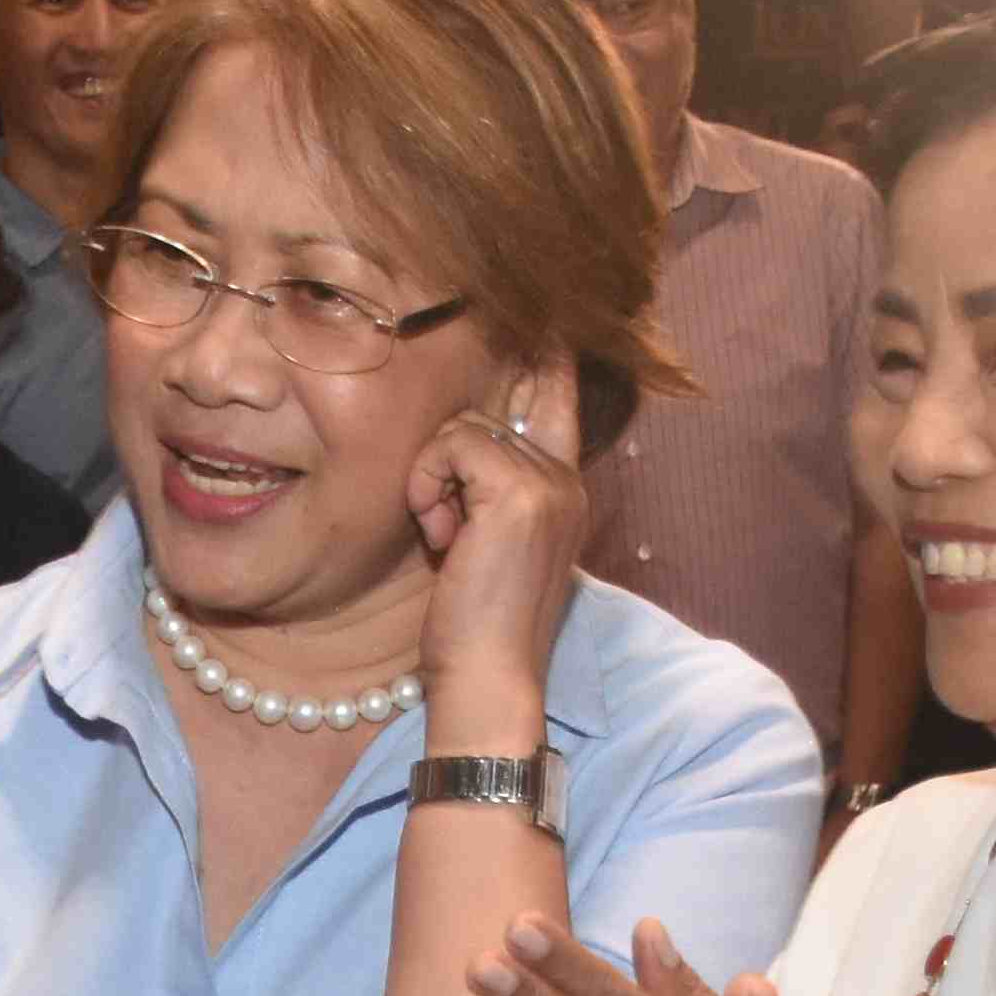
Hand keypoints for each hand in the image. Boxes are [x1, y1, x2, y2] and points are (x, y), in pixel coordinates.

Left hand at [406, 365, 596, 743]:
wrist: (488, 679)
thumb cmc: (474, 625)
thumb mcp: (486, 543)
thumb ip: (487, 488)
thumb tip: (460, 437)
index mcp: (564, 488)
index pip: (557, 390)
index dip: (541, 351)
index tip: (534, 316)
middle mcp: (566, 477)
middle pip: (494, 406)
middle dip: (448, 453)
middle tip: (443, 520)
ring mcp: (549, 482)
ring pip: (466, 426)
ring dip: (433, 478)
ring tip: (444, 538)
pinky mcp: (519, 491)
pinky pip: (452, 444)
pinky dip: (428, 485)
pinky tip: (439, 536)